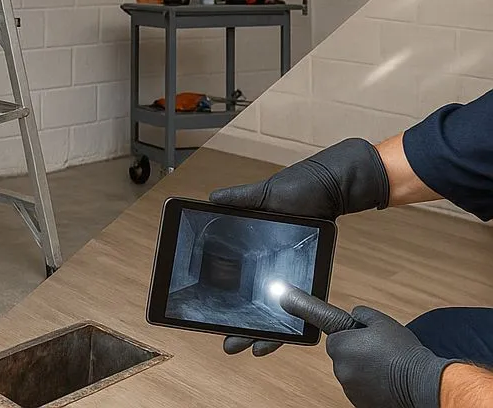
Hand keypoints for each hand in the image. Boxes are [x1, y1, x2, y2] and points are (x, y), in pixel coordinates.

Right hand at [213, 137, 389, 357]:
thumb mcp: (263, 194)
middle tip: (228, 343)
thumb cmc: (296, 188)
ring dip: (265, 332)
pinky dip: (295, 326)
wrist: (329, 188)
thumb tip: (210, 199)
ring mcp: (291, 274)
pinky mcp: (310, 277)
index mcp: (255, 248)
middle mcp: (271, 265)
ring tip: (252, 348)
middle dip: (241, 325)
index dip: (224, 298)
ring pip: (277, 311)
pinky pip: (302, 307)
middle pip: (254, 301)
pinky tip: (287, 340)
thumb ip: (238, 198)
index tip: (207, 315)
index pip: (236, 277)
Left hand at [328, 307, 454, 407]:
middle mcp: (340, 370)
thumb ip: (361, 313)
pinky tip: (384, 380)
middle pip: (342, 358)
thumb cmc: (402, 352)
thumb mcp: (380, 321)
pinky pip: (360, 390)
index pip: (334, 339)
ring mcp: (350, 389)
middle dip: (355, 354)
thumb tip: (354, 314)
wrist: (422, 382)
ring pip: (351, 375)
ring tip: (383, 367)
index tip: (360, 339)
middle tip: (375, 352)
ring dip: (361, 371)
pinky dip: (368, 386)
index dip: (348, 337)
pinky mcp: (361, 403)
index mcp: (340, 347)